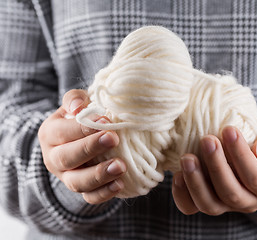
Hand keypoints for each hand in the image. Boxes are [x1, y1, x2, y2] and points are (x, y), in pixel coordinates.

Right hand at [38, 89, 126, 203]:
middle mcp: (54, 158)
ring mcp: (67, 177)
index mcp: (50, 134)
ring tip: (120, 166)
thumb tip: (78, 107)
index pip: (63, 132)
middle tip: (113, 139)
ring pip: (77, 182)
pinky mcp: (82, 189)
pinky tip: (120, 183)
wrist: (80, 137)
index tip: (106, 121)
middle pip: (67, 158)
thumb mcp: (77, 103)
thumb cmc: (81, 116)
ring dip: (99, 175)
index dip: (83, 128)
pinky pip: (90, 197)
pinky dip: (104, 193)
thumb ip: (75, 99)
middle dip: (91, 149)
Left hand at [172, 116, 256, 214]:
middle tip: (207, 140)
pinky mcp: (205, 201)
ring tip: (187, 158)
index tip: (229, 129)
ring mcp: (225, 205)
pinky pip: (190, 207)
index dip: (241, 155)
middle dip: (216, 166)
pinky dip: (182, 194)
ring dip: (196, 182)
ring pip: (209, 205)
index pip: (255, 177)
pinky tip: (178, 174)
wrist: (246, 144)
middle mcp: (248, 201)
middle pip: (231, 193)